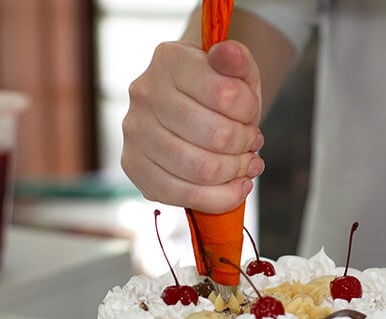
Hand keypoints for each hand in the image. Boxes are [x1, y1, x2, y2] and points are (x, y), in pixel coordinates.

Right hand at [121, 40, 264, 213]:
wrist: (189, 110)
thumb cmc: (217, 92)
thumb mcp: (237, 71)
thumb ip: (238, 60)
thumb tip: (227, 53)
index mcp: (169, 60)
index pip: (226, 95)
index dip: (249, 112)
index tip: (250, 116)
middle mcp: (144, 94)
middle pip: (217, 136)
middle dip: (245, 146)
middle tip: (251, 144)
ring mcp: (134, 132)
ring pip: (202, 169)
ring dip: (235, 172)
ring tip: (245, 165)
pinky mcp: (133, 167)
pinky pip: (183, 195)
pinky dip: (220, 198)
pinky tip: (235, 187)